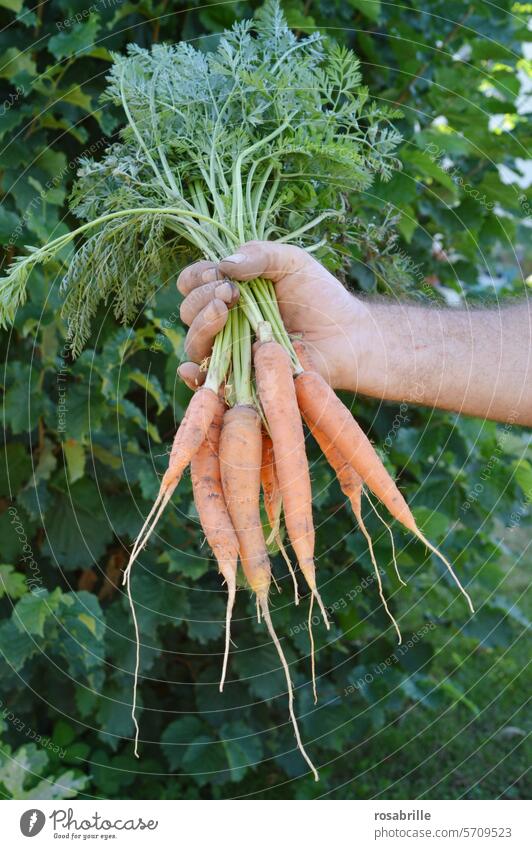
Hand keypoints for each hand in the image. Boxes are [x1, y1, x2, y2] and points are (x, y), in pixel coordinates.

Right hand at [176, 240, 363, 389]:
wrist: (348, 335)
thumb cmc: (321, 296)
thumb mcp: (292, 262)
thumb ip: (260, 254)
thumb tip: (225, 265)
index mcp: (230, 292)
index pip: (193, 283)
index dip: (197, 278)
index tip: (219, 274)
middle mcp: (225, 322)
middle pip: (189, 312)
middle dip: (203, 298)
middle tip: (231, 293)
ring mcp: (231, 352)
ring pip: (194, 344)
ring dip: (201, 325)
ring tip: (224, 311)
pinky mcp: (241, 380)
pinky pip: (208, 383)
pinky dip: (193, 377)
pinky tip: (192, 368)